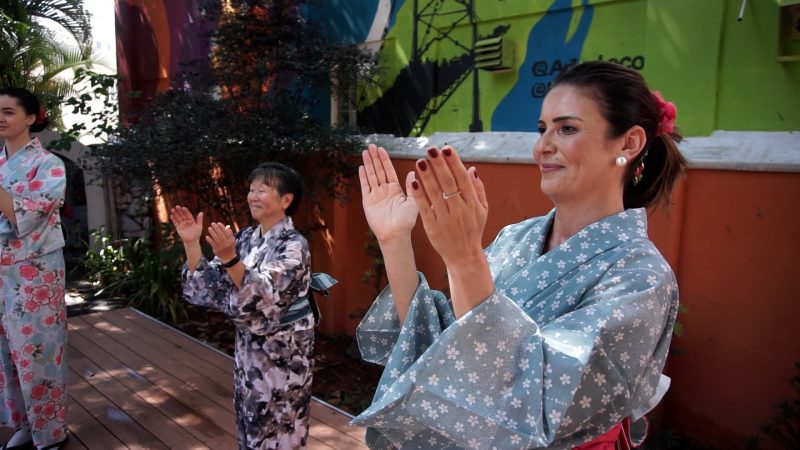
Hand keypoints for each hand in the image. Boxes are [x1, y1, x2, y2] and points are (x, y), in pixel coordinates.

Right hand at [170, 206, 203, 243]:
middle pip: (182, 215)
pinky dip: (173, 219)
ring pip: (178, 218)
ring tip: (172, 209)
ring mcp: (182, 224)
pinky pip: (175, 223)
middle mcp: (186, 221)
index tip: (183, 208)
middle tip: (177, 206)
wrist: (192, 241)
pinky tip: (171, 216)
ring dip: (175, 214)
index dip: (186, 211)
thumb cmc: (197, 234)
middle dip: (179, 211)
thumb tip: (201, 212)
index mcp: (191, 220)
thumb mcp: (199, 226)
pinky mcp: (178, 228)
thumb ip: (199, 219)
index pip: (188, 214)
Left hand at [206, 222, 236, 262]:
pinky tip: (207, 236)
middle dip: (216, 228)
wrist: (228, 257)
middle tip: (212, 224)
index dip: (222, 227)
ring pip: (216, 238)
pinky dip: (210, 240)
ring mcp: (221, 247)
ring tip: (209, 228)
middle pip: (221, 234)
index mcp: (231, 240)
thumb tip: (227, 226)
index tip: (218, 223)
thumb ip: (230, 233)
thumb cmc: (230, 247)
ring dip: (212, 233)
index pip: (226, 232)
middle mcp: (226, 243)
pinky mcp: (217, 250)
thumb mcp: (232, 240)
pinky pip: (213, 244)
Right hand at [359, 144, 418, 243]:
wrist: (395, 235)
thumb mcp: (413, 202)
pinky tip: (361, 167)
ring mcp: (376, 195)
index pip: (389, 170)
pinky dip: (363, 177)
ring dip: (368, 164)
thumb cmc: (406, 222)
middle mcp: (385, 190)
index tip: (381, 149)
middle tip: (371, 146)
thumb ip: (411, 187)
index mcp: (396, 189)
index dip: (385, 160)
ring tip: (365, 152)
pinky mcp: (368, 202)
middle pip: (379, 170)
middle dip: (375, 158)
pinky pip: (365, 187)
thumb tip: (413, 172)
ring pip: (371, 176)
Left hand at [408, 146, 487, 265]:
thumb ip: (478, 189)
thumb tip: (472, 169)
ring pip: (435, 194)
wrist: (464, 256)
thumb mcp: (482, 210)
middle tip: (431, 149)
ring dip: (427, 177)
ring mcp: (446, 218)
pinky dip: (419, 195)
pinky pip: (425, 209)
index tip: (446, 149)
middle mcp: (460, 209)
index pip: (462, 179)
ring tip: (420, 161)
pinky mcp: (433, 227)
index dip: (454, 163)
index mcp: (472, 203)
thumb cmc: (473, 229)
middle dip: (439, 165)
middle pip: (448, 183)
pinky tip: (413, 182)